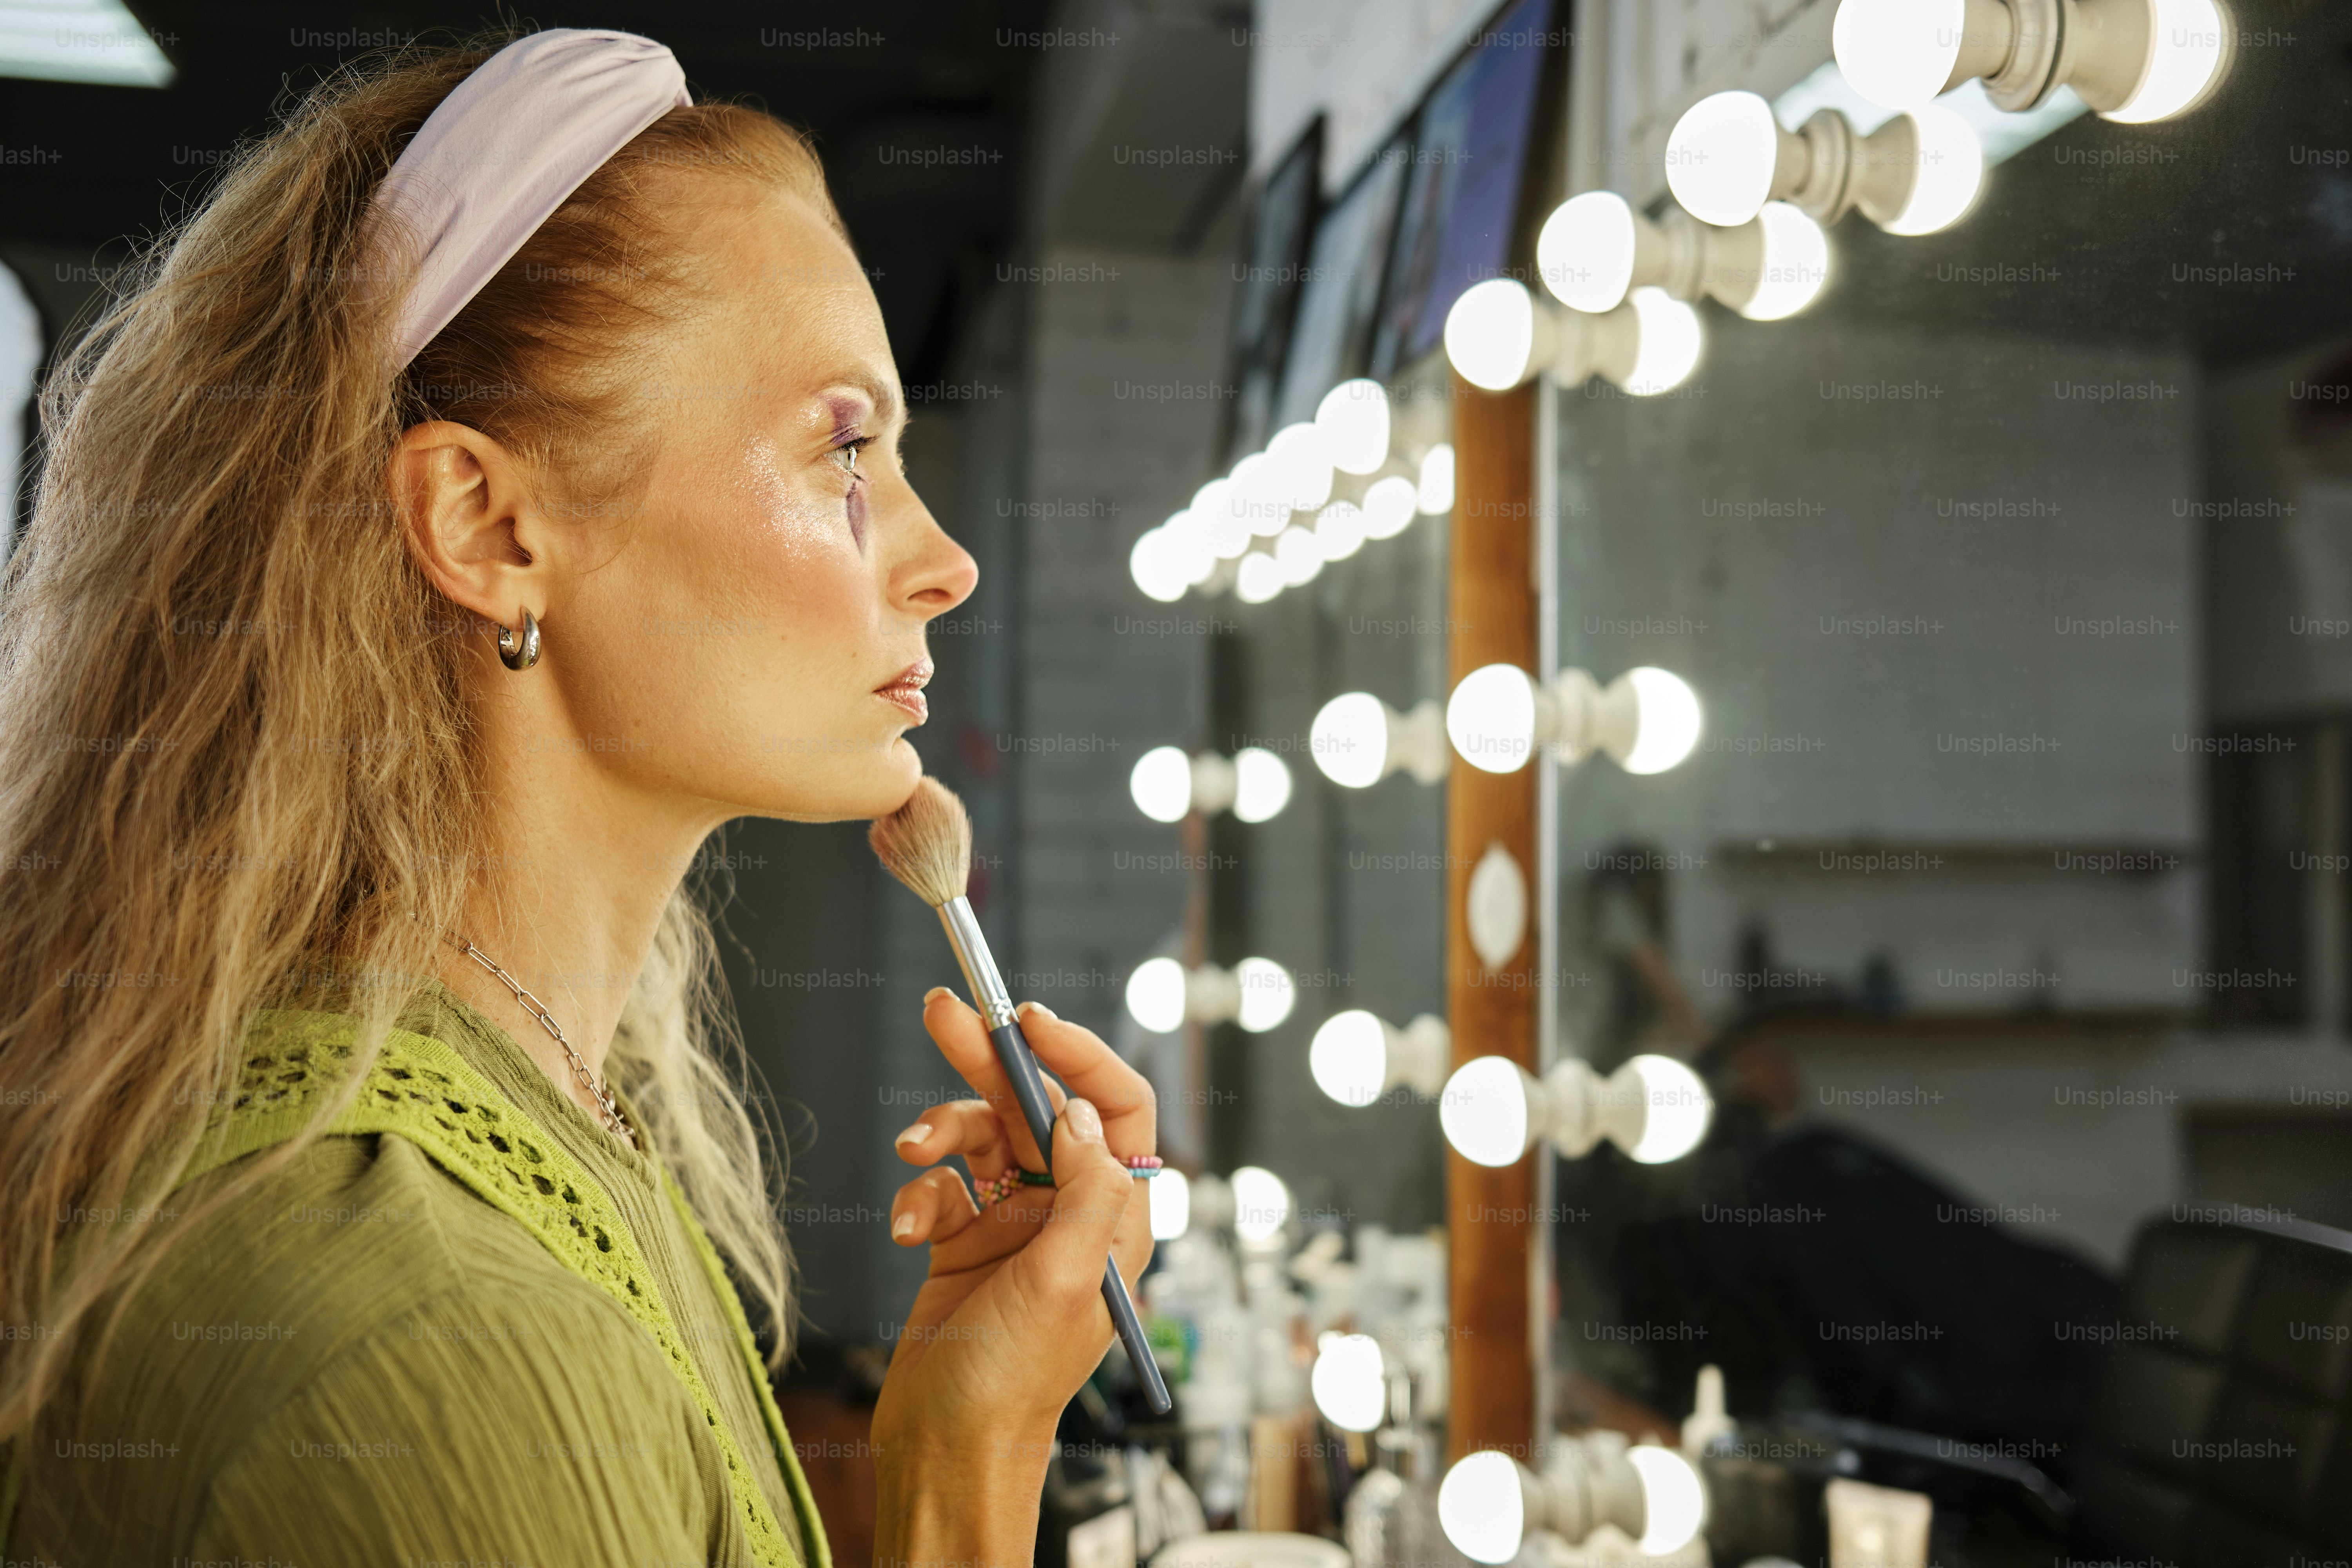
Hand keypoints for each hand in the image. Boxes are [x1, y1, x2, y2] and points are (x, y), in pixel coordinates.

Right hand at [869, 991, 1156, 1566]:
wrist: (944, 1446)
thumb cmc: (1013, 1380)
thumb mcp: (1067, 1283)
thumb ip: (1085, 1191)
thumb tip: (1081, 1112)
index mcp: (1115, 1217)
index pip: (1118, 1109)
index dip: (1081, 1056)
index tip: (1030, 1019)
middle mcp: (1069, 1210)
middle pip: (1038, 1105)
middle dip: (990, 1059)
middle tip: (942, 1010)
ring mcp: (1013, 1221)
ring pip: (980, 1135)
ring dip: (940, 1132)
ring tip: (910, 1151)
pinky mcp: (962, 1237)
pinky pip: (940, 1183)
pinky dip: (918, 1193)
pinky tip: (908, 1228)